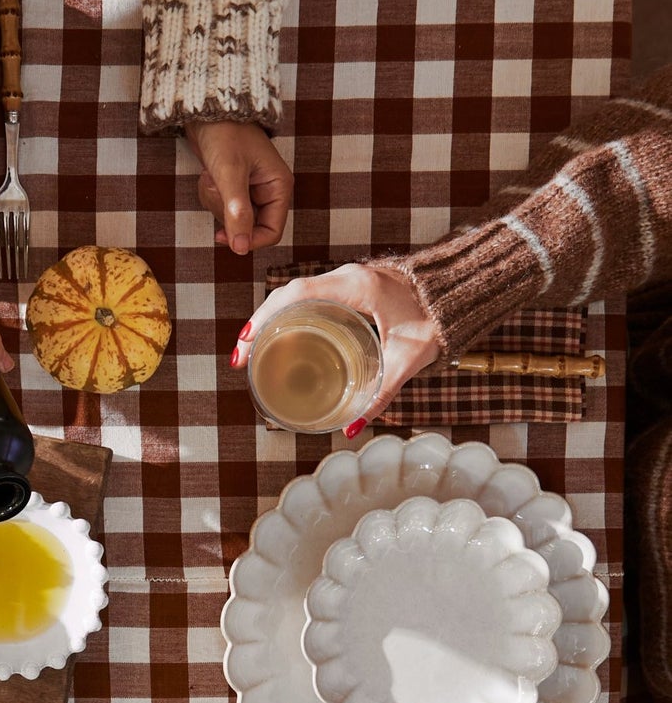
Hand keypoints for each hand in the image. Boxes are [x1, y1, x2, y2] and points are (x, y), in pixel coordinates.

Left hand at [184, 119, 292, 255]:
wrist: (207, 112)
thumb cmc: (225, 135)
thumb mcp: (230, 175)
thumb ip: (237, 212)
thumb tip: (241, 247)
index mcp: (278, 187)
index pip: (272, 232)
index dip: (249, 240)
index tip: (224, 237)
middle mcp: (268, 191)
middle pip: (248, 226)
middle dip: (226, 212)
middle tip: (216, 187)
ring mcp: (250, 189)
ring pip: (231, 218)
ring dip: (215, 202)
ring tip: (211, 176)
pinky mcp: (234, 186)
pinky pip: (221, 206)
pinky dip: (210, 195)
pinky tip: (208, 175)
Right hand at [230, 261, 443, 434]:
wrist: (462, 291)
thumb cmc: (437, 320)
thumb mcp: (406, 361)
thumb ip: (381, 395)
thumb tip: (352, 427)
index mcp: (355, 286)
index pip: (296, 293)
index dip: (264, 318)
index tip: (246, 343)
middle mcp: (347, 275)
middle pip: (287, 293)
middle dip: (258, 323)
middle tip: (240, 355)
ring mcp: (348, 276)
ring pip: (296, 291)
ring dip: (270, 316)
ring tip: (251, 346)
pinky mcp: (352, 282)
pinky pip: (310, 292)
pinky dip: (289, 310)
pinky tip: (280, 332)